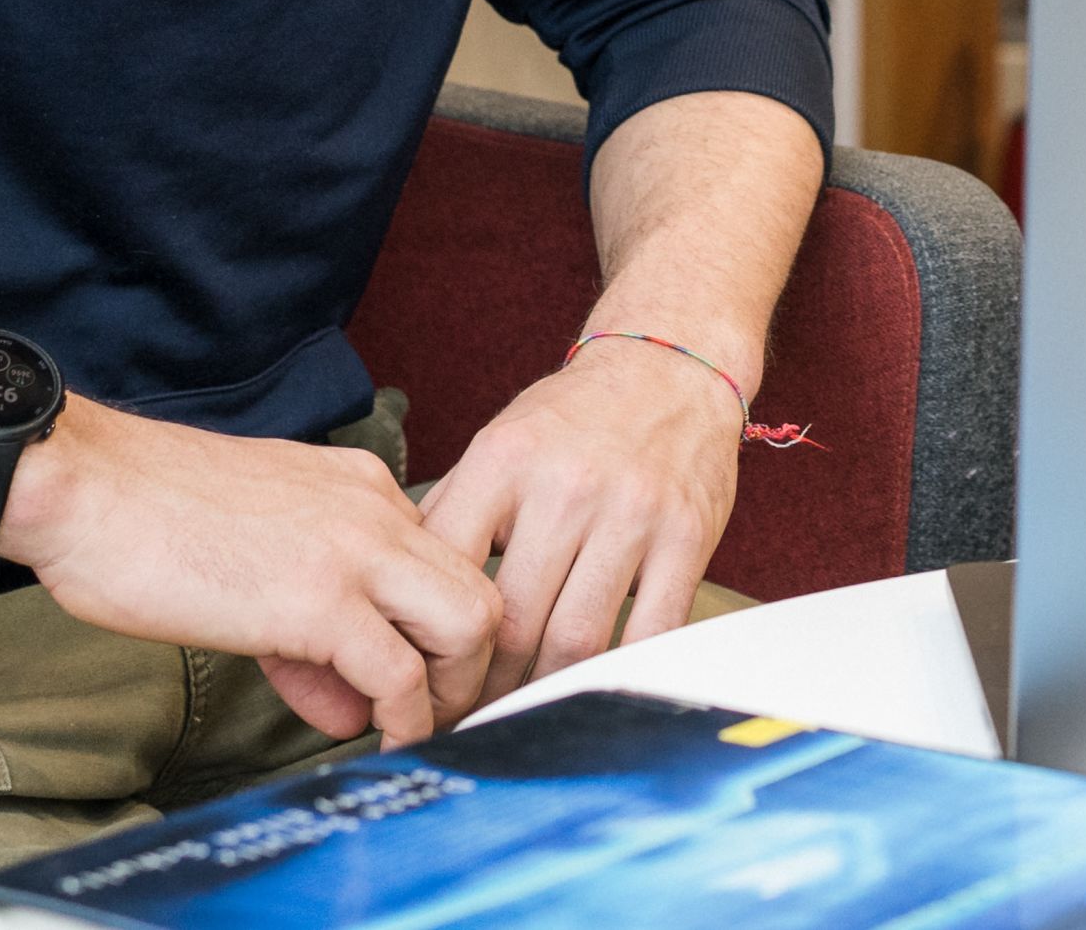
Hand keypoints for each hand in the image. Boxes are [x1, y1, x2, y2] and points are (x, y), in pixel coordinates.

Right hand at [0, 404, 502, 745]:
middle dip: (470, 666)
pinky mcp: (319, 603)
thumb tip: (352, 699)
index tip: (393, 678)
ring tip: (409, 731)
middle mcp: (374, 509)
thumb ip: (310, 618)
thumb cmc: (145, 517)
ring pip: (468, 625)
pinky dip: (402, 720)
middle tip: (430, 713)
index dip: (426, 632)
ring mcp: (354, 552)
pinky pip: (398, 675)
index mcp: (359, 487)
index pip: (437, 563)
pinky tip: (377, 740)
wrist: (85, 488)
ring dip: (450, 693)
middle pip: (480, 590)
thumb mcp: (255, 553)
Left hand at [419, 336, 742, 700]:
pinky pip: (648, 633)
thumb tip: (399, 593)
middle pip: (514, 622)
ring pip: (577, 639)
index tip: (421, 681)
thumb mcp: (500, 442)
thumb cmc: (575, 417)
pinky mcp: (687, 537)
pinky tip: (591, 689)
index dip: (429, 641)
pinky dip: (616, 675)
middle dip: (484, 688)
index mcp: (505, 461)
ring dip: (543, 693)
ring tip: (520, 713)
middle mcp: (568, 486)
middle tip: (467, 719)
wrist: (670, 366)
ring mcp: (632, 513)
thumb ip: (454, 511)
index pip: (449, 572)